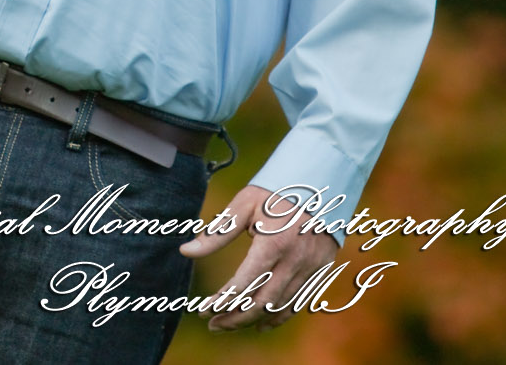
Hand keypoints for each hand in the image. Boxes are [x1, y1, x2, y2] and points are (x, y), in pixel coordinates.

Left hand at [180, 184, 339, 331]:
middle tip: (213, 324)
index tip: (202, 309)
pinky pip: (298, 303)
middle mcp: (294, 261)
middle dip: (234, 318)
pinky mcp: (319, 271)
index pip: (243, 284)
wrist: (319, 182)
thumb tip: (185, 251)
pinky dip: (278, 317)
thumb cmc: (275, 191)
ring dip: (253, 321)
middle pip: (261, 303)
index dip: (221, 301)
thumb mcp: (244, 204)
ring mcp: (310, 269)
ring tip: (229, 324)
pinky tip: (261, 323)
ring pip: (279, 307)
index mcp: (273, 244)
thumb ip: (218, 232)